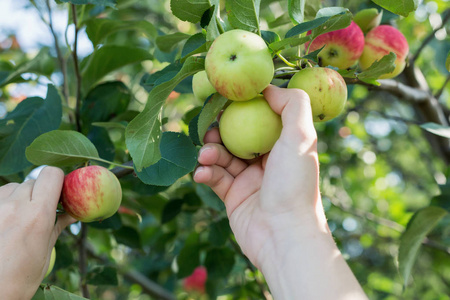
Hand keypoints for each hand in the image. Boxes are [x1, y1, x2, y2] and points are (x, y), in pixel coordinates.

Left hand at [0, 167, 74, 299]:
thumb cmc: (19, 278)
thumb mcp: (45, 252)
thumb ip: (57, 225)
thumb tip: (73, 212)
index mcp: (37, 215)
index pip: (51, 175)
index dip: (58, 180)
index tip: (60, 193)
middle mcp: (14, 206)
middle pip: (32, 182)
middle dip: (38, 193)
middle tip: (39, 212)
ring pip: (11, 187)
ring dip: (18, 197)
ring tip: (17, 220)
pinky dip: (3, 204)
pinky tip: (4, 222)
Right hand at [194, 85, 320, 267]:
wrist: (283, 236)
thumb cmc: (294, 184)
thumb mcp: (301, 137)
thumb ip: (292, 105)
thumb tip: (269, 87)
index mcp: (284, 146)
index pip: (261, 119)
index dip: (243, 108)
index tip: (225, 98)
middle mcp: (267, 161)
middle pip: (237, 137)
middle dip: (221, 130)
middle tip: (210, 128)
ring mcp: (249, 180)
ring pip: (223, 157)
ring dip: (210, 152)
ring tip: (206, 154)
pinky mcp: (233, 197)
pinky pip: (215, 178)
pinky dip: (205, 172)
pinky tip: (202, 173)